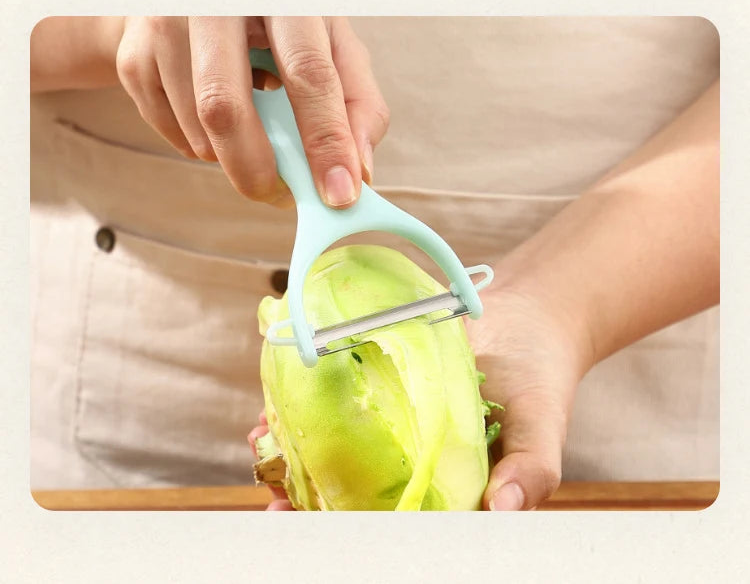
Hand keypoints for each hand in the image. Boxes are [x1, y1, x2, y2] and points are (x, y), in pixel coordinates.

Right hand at [115, 16, 388, 207]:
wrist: (200, 3)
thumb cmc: (279, 27)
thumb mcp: (331, 44)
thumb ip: (356, 101)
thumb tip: (358, 172)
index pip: (306, 72)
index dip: (325, 140)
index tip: (339, 194)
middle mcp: (213, 2)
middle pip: (225, 107)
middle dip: (259, 170)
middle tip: (284, 196)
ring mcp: (164, 25)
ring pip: (197, 128)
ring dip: (233, 158)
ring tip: (254, 137)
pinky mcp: (134, 55)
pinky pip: (172, 133)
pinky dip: (205, 148)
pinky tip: (219, 124)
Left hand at [248, 286, 587, 511]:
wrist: (526, 318)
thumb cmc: (539, 377)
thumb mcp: (543, 422)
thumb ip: (531, 468)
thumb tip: (506, 508)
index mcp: (450, 486)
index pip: (398, 521)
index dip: (354, 531)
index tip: (313, 529)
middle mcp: (415, 461)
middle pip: (356, 493)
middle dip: (312, 500)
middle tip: (275, 500)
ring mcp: (393, 423)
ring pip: (338, 450)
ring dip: (298, 455)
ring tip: (263, 454)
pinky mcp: (379, 385)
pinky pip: (337, 402)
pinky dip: (305, 409)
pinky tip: (277, 411)